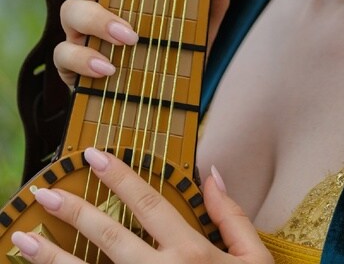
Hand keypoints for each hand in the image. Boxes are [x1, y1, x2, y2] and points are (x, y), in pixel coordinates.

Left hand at [11, 148, 272, 263]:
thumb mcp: (254, 258)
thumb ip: (232, 215)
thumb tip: (213, 173)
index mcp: (192, 251)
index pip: (147, 203)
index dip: (118, 176)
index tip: (92, 155)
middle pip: (109, 236)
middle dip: (74, 212)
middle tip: (43, 193)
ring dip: (52, 259)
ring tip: (23, 241)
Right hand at [54, 0, 232, 86]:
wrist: (164, 109)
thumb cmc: (176, 57)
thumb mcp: (201, 29)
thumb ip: (212, 0)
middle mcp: (99, 0)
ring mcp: (81, 32)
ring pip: (70, 9)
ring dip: (99, 18)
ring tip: (130, 34)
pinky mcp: (72, 65)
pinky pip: (65, 55)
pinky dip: (84, 59)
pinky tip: (108, 68)